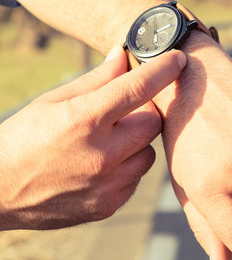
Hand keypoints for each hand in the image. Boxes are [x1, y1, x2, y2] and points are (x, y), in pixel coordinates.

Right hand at [0, 45, 185, 229]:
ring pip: (148, 152)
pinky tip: (102, 164)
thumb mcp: (53, 101)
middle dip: (144, 111)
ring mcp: (107, 184)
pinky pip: (136, 178)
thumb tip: (124, 54)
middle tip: (124, 111)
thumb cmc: (24, 138)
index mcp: (83, 120)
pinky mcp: (109, 205)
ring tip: (108, 142)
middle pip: (153, 122)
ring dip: (136, 142)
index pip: (137, 88)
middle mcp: (101, 154)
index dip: (163, 69)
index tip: (179, 59)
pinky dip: (127, 167)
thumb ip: (96, 79)